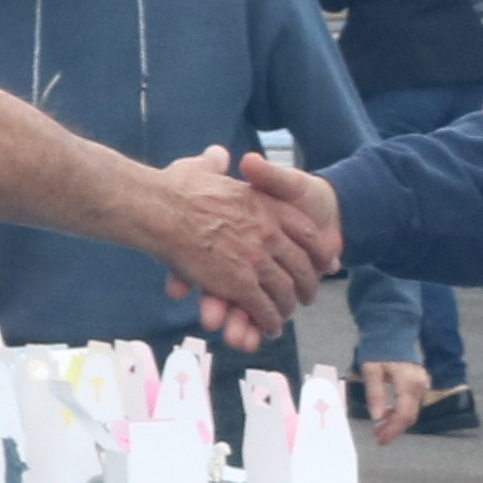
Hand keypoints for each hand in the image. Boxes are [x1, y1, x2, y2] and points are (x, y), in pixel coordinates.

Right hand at [140, 146, 332, 338]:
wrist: (157, 208)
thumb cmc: (173, 188)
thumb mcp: (201, 168)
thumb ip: (213, 163)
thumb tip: (218, 153)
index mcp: (266, 206)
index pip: (306, 232)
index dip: (318, 250)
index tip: (324, 262)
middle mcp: (269, 233)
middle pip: (301, 265)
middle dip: (307, 284)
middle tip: (306, 296)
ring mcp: (257, 260)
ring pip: (284, 291)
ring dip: (286, 308)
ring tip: (285, 317)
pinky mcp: (240, 283)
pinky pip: (262, 307)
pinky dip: (268, 321)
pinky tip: (270, 328)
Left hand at [359, 358, 430, 440]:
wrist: (392, 332)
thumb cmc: (378, 350)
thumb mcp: (370, 370)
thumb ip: (375, 393)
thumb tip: (378, 416)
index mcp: (409, 383)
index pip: (404, 413)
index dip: (393, 429)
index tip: (381, 440)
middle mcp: (420, 386)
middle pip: (409, 415)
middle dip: (394, 428)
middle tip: (378, 437)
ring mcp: (422, 385)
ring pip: (411, 410)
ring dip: (396, 422)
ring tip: (378, 429)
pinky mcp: (419, 384)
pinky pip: (410, 403)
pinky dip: (399, 412)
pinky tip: (387, 415)